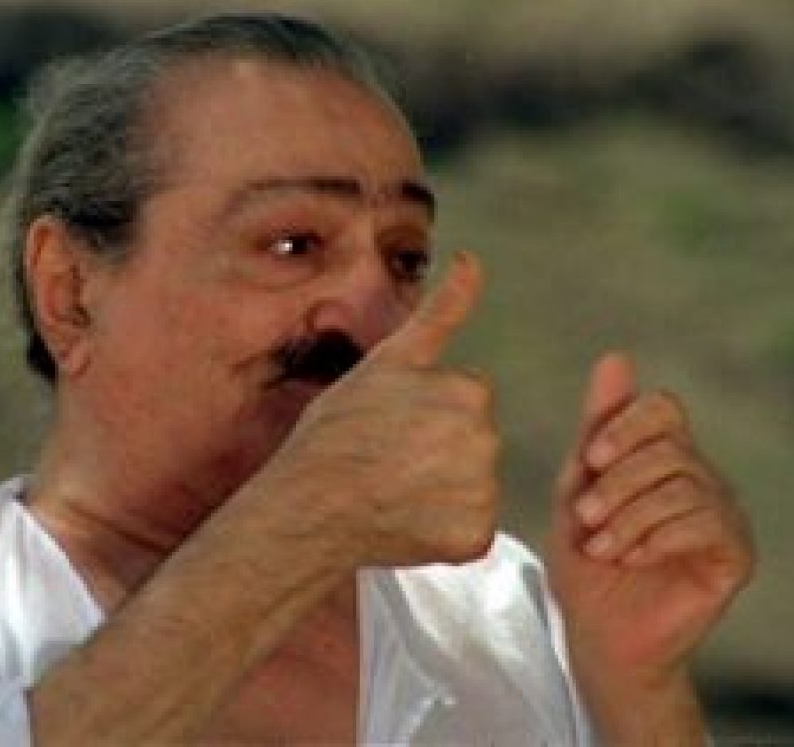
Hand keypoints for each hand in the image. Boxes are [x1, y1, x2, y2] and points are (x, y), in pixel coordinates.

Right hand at [260, 251, 500, 568]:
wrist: (309, 504)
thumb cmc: (337, 430)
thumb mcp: (386, 361)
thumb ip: (440, 312)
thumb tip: (473, 259)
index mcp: (468, 390)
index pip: (468, 398)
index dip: (428, 411)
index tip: (392, 425)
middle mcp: (485, 437)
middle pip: (475, 440)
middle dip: (443, 448)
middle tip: (391, 460)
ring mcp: (482, 489)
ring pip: (474, 484)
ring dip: (446, 490)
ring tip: (394, 492)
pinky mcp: (475, 535)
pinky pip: (471, 529)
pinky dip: (447, 532)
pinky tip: (407, 523)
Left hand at [548, 354, 753, 716]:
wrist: (597, 634)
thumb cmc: (584, 561)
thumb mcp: (578, 488)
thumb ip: (597, 427)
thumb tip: (616, 357)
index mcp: (662, 456)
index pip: (663, 407)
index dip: (624, 424)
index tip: (589, 460)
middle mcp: (699, 477)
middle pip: (668, 447)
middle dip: (615, 483)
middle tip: (585, 519)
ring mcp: (721, 514)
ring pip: (683, 484)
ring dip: (629, 517)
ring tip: (602, 547)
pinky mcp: (735, 554)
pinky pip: (705, 523)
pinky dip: (656, 539)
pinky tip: (632, 560)